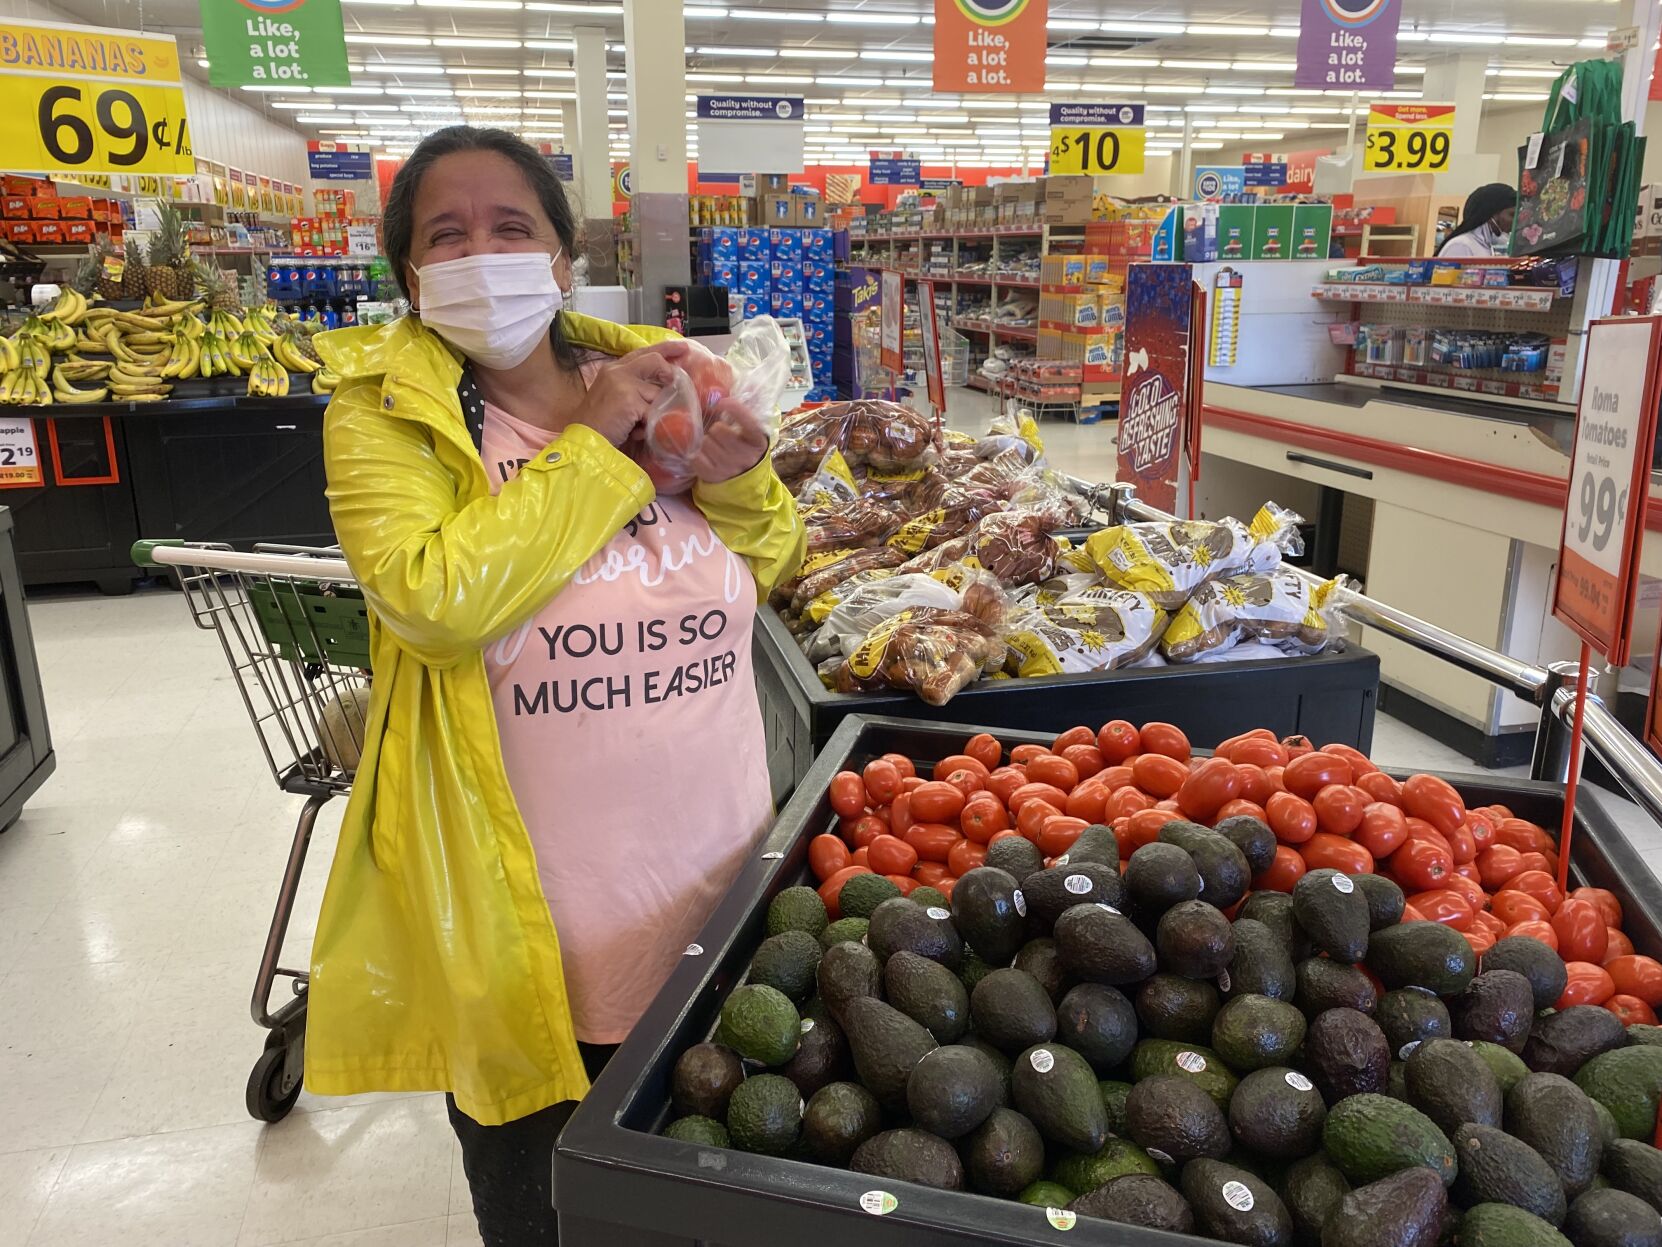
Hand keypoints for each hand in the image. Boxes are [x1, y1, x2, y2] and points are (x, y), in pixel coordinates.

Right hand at [571, 341, 693, 446]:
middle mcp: (617, 372)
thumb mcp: (613, 397)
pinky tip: (635, 432)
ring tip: (637, 424)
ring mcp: (624, 384)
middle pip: (654, 361)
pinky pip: (653, 412)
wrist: (584, 439)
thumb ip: (632, 388)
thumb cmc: (598, 424)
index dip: (664, 349)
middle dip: (668, 372)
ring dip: (654, 411)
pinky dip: (649, 425)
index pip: (641, 353)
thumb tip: (662, 389)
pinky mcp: (629, 401)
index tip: (682, 347)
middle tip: (674, 383)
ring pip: (657, 393)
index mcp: (612, 369)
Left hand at [691, 396, 769, 483]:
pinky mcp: (713, 476)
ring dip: (706, 440)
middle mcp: (746, 456)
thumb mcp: (750, 431)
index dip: (734, 408)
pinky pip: (696, 456)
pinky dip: (697, 454)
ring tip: (714, 446)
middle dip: (716, 428)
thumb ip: (748, 409)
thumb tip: (751, 383)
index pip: (748, 421)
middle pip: (718, 429)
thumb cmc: (742, 447)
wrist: (741, 479)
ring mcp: (729, 467)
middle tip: (720, 433)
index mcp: (758, 441)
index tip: (722, 402)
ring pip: (705, 442)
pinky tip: (705, 456)